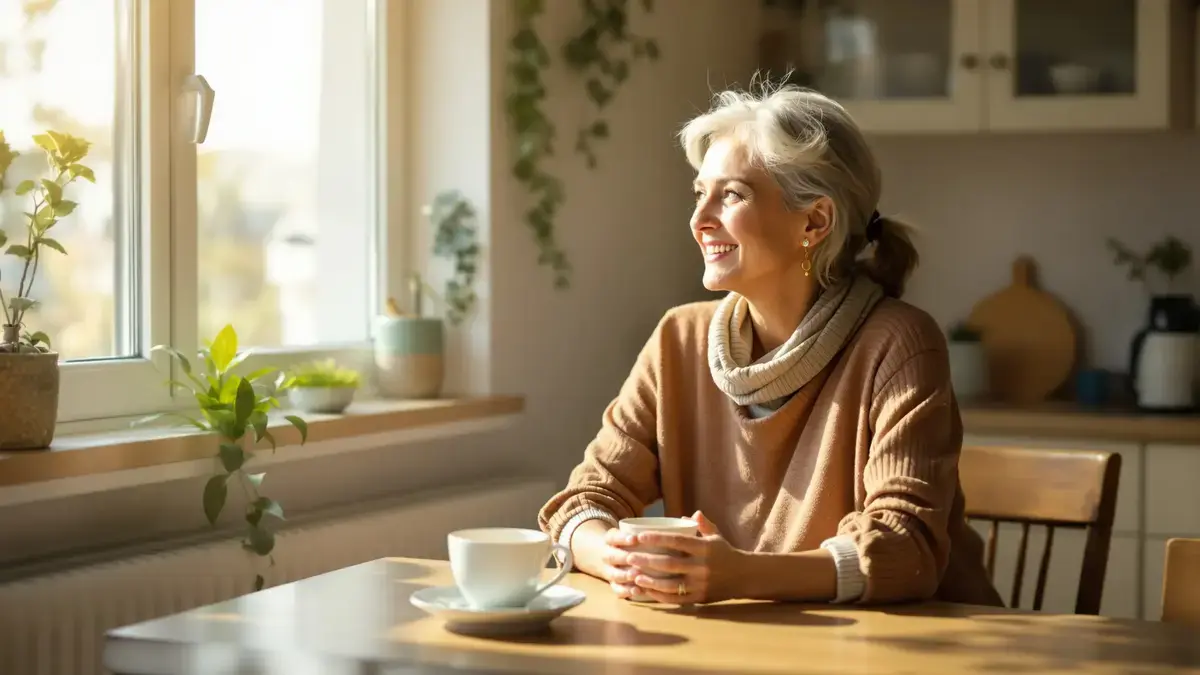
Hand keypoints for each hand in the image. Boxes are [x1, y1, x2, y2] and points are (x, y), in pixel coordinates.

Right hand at [599, 528, 642, 598]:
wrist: (612, 557)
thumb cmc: (629, 543)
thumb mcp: (629, 533)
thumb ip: (643, 532)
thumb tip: (670, 531)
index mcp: (610, 540)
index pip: (612, 537)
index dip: (622, 538)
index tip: (634, 539)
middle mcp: (607, 555)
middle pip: (611, 557)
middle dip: (623, 558)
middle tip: (633, 559)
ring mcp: (609, 571)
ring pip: (613, 574)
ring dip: (624, 575)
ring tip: (636, 576)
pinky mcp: (614, 585)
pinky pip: (617, 590)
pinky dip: (626, 591)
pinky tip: (637, 591)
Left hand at [627, 511, 746, 604]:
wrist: (746, 576)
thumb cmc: (726, 553)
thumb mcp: (716, 536)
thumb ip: (703, 525)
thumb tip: (689, 515)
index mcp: (704, 548)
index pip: (677, 542)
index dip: (657, 538)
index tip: (640, 536)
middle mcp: (702, 567)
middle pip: (670, 564)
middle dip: (647, 561)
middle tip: (629, 557)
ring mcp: (701, 585)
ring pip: (671, 585)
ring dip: (650, 581)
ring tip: (634, 576)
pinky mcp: (700, 598)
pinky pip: (676, 599)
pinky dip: (659, 597)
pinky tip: (646, 592)